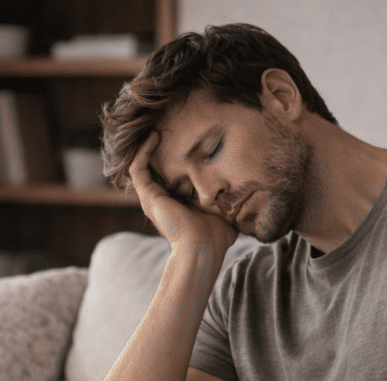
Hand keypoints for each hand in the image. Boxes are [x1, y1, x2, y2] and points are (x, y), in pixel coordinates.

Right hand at [129, 131, 237, 253]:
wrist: (204, 247)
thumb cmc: (216, 235)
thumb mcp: (224, 210)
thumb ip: (230, 199)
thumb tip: (249, 191)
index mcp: (176, 202)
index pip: (170, 176)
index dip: (172, 158)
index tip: (184, 139)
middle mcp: (161, 199)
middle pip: (153, 168)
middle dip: (155, 148)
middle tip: (165, 127)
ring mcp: (152, 198)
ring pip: (140, 166)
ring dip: (145, 146)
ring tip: (155, 129)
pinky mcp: (149, 196)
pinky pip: (138, 168)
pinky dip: (143, 152)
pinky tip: (154, 137)